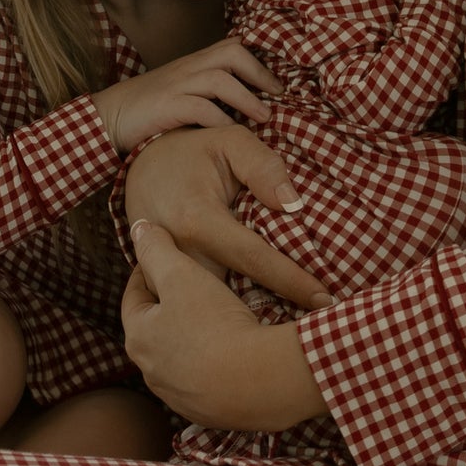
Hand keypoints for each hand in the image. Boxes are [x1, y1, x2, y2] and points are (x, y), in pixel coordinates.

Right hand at [95, 40, 280, 155]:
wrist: (108, 118)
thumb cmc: (148, 112)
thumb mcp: (182, 95)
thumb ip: (209, 94)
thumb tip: (245, 109)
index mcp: (193, 63)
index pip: (232, 46)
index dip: (260, 61)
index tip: (278, 83)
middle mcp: (187, 68)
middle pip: (232, 53)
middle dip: (260, 73)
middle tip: (278, 94)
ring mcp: (176, 85)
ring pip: (220, 79)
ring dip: (247, 99)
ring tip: (264, 117)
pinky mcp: (165, 106)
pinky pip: (200, 108)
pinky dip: (220, 121)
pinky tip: (230, 134)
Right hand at [119, 126, 330, 310]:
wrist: (141, 165)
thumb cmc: (192, 151)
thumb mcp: (230, 141)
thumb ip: (263, 166)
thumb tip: (292, 204)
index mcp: (197, 218)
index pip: (254, 258)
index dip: (291, 280)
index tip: (324, 299)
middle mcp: (179, 252)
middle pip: (233, 291)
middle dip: (272, 307)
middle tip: (317, 320)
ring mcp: (164, 271)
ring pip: (212, 303)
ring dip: (248, 312)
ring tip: (292, 324)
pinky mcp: (162, 281)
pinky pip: (197, 302)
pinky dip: (225, 309)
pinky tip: (253, 319)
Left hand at [122, 222, 326, 428]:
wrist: (259, 382)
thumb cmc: (214, 324)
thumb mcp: (182, 275)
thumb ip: (156, 249)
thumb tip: (138, 228)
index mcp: (138, 337)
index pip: (135, 295)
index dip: (151, 269)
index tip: (168, 254)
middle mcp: (151, 372)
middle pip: (157, 327)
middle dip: (172, 304)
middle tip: (195, 283)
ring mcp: (179, 396)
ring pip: (181, 354)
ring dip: (193, 335)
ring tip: (219, 316)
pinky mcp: (209, 411)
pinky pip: (206, 378)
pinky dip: (214, 361)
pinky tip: (236, 349)